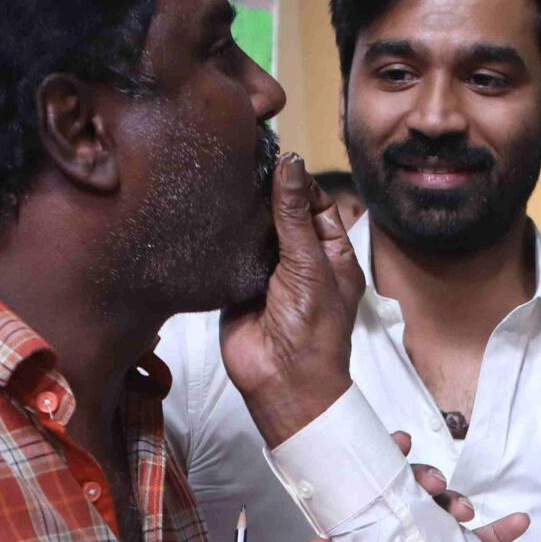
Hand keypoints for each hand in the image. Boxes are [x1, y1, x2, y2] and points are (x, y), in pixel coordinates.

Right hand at [219, 156, 365, 447]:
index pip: (316, 204)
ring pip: (254, 231)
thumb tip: (290, 164)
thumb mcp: (308, 265)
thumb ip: (294, 215)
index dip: (298, 181)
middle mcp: (302, 260)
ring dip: (242, 213)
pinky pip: (230, 253)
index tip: (275, 158)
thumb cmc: (313, 332)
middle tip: (242, 162)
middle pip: (282, 213)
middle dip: (266, 193)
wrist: (283, 383)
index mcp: (332, 254)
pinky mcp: (239, 284)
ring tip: (222, 180)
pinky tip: (208, 212)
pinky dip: (222, 236)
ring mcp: (269, 272)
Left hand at [295, 434, 528, 541]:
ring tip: (464, 511)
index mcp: (361, 526)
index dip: (387, 457)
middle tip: (434, 485)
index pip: (375, 483)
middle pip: (416, 493)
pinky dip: (499, 535)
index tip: (400, 444)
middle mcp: (395, 530)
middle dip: (429, 480)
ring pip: (446, 515)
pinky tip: (518, 522)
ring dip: (458, 503)